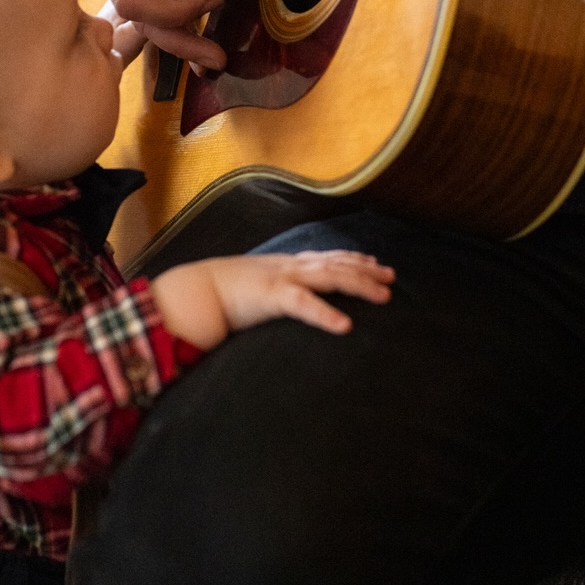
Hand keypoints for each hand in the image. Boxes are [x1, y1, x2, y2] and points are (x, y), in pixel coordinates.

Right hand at [150, 250, 394, 351]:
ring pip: (330, 277)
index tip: (375, 264)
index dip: (353, 260)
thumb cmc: (219, 293)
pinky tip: (345, 327)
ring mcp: (282, 278)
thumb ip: (273, 291)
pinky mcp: (271, 296)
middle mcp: (288, 267)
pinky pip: (304, 304)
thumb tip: (285, 301)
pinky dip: (325, 314)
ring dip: (360, 285)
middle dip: (367, 270)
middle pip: (337, 264)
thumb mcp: (254, 287)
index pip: (326, 258)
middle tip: (393, 277)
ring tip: (384, 296)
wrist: (192, 291)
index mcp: (284, 265)